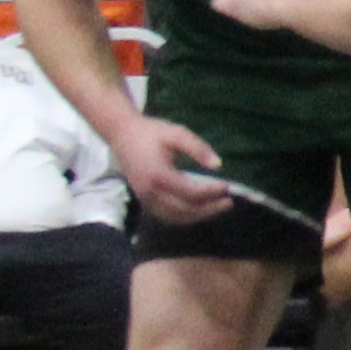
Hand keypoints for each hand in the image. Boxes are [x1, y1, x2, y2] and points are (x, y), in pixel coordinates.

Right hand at [117, 115, 238, 228]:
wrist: (122, 134)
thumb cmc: (151, 132)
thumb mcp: (177, 133)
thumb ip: (198, 148)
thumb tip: (218, 165)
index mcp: (158, 174)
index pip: (190, 192)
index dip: (211, 192)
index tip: (227, 186)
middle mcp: (149, 191)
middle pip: (184, 210)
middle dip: (209, 209)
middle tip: (229, 202)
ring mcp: (144, 198)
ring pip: (175, 217)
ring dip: (199, 216)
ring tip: (218, 207)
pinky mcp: (143, 200)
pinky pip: (166, 216)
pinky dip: (185, 217)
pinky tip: (200, 210)